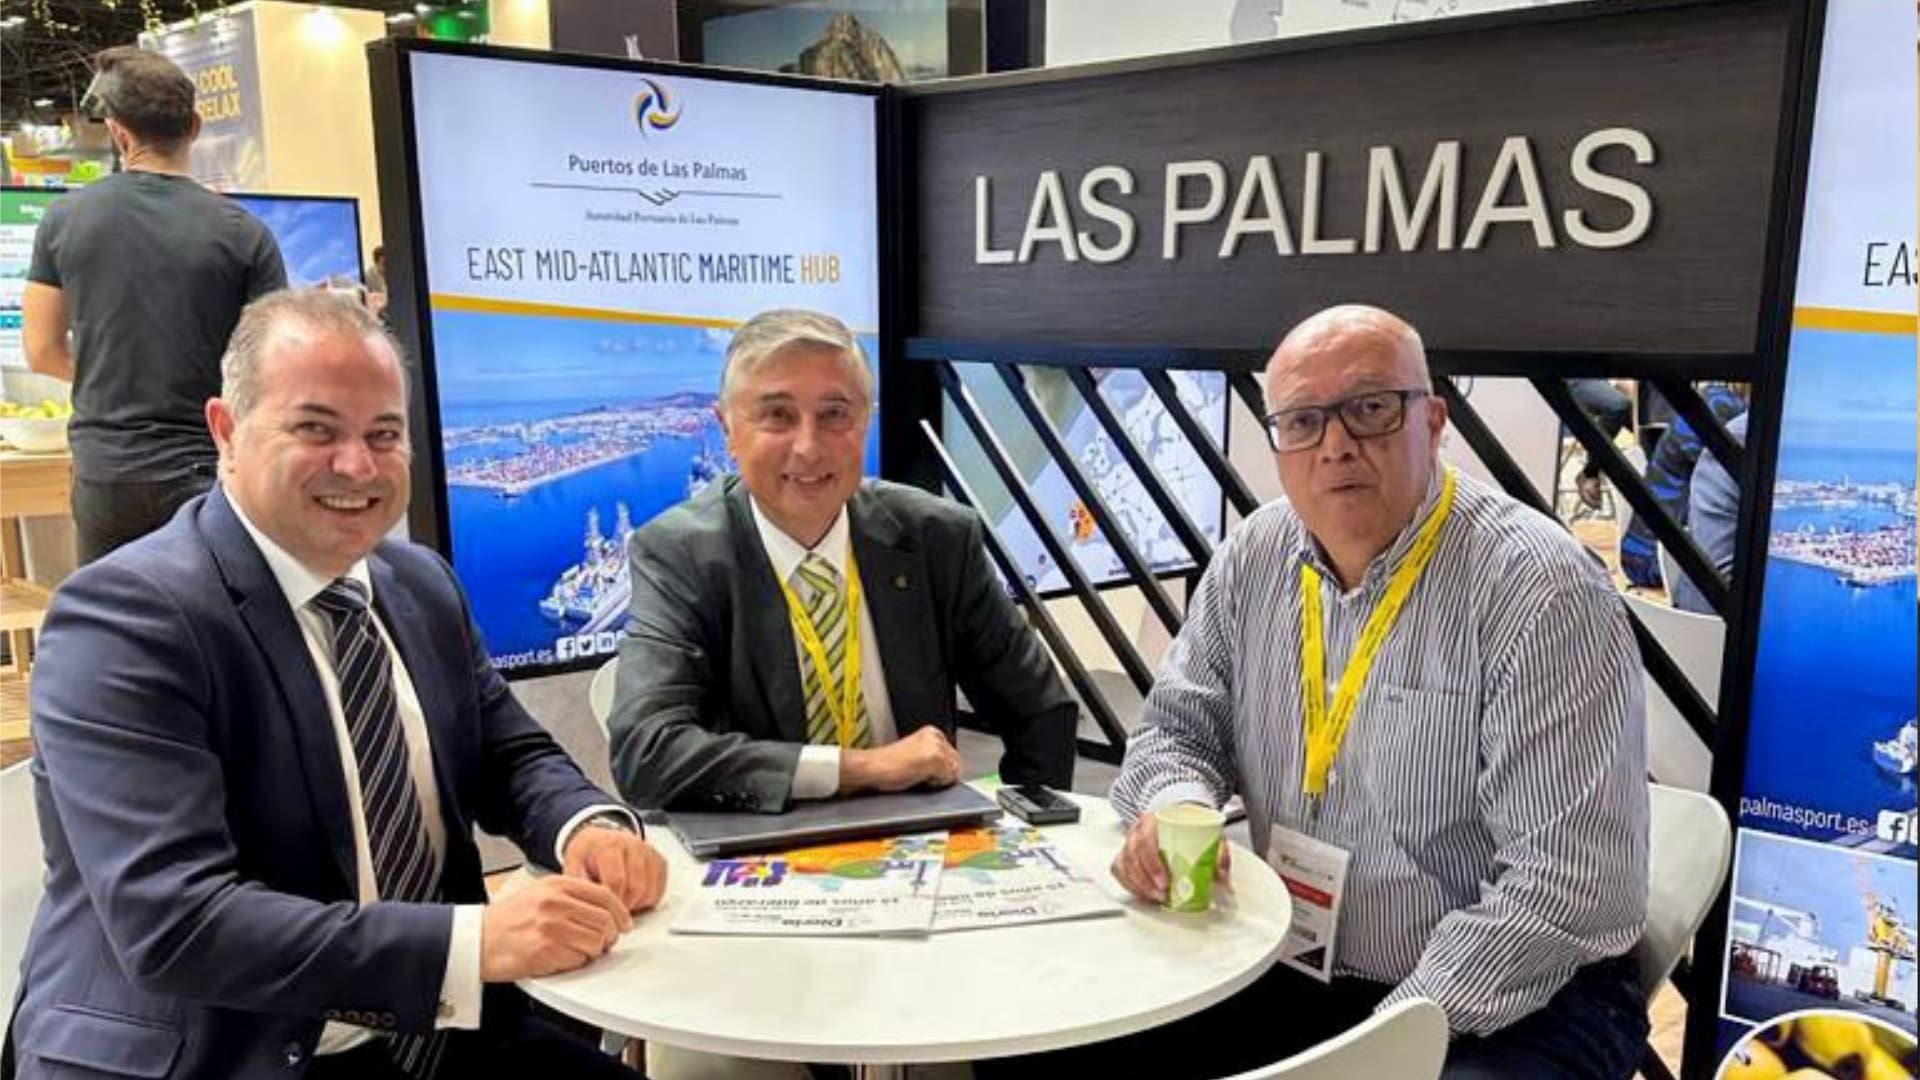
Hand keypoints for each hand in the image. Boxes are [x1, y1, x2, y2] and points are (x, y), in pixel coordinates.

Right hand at [480, 875, 631, 981]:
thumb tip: (605, 907)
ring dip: (595, 951)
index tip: (625, 923)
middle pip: (605, 921)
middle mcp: (556, 903)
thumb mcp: (540, 893)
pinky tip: (565, 958)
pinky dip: (578, 962)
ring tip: (582, 951)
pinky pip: (579, 960)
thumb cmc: (508, 919)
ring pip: (596, 942)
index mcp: (557, 885)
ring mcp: (551, 927)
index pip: (605, 896)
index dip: (621, 913)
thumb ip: (571, 895)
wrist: (478, 940)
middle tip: (606, 942)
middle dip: (611, 935)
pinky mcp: (545, 952)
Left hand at [563, 825, 667, 912]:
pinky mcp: (659, 860)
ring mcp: (649, 852)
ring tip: (621, 904)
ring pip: (650, 891)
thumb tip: (586, 906)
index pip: (617, 881)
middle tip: (612, 912)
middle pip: (636, 888)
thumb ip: (579, 885)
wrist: (599, 838)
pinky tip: (633, 898)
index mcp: (610, 845)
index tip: (604, 912)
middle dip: (624, 907)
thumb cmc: (587, 853)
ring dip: (636, 905)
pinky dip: (648, 899)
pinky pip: (660, 889)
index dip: (611, 902)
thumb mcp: (573, 865)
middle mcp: (633, 845)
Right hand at [839, 725, 960, 793]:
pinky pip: (947, 778)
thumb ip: (933, 757)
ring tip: (916, 775)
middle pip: (956, 764)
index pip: (953, 756)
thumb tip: (951, 771)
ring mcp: (936, 746)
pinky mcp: (934, 758)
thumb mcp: (914, 754)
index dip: (942, 770)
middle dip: (942, 774)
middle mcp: (936, 736)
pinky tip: (917, 778)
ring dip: (938, 779)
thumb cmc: (886, 764)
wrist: (871, 767)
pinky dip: (935, 784)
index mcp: (931, 732)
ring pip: (953, 772)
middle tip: (919, 775)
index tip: (926, 772)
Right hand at [1110, 808, 1232, 903]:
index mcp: (1153, 820)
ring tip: (1155, 897)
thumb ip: (1217, 852)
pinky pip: (1120, 871)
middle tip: (1161, 893)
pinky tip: (1144, 895)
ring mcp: (1129, 843)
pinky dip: (1130, 885)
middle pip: (1132, 855)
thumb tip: (1222, 876)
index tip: (1164, 880)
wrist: (1179, 817)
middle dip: (1145, 879)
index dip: (1152, 862)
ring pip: (1124, 865)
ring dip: (1138, 885)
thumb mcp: (1206, 833)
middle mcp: (1137, 830)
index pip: (1145, 839)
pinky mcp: (1126, 856)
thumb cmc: (1188, 825)